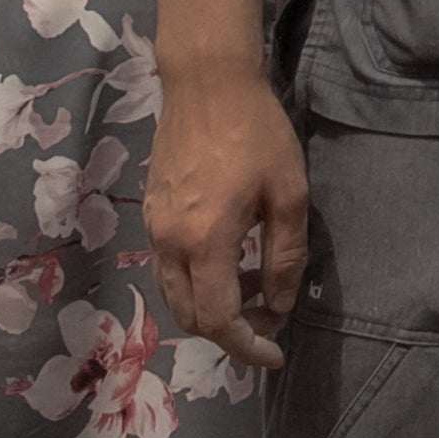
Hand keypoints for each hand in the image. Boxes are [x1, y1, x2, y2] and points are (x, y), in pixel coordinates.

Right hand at [150, 62, 313, 371]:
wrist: (206, 83)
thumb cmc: (257, 133)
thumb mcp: (288, 194)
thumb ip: (285, 257)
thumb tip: (280, 306)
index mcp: (205, 243)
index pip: (219, 321)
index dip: (248, 347)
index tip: (275, 354)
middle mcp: (169, 245)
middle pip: (191, 318)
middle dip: (231, 332)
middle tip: (270, 316)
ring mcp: (154, 231)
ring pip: (175, 298)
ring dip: (212, 308)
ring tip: (256, 286)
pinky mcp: (150, 216)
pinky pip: (168, 271)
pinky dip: (197, 283)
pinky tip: (231, 260)